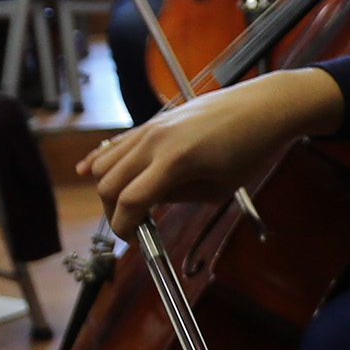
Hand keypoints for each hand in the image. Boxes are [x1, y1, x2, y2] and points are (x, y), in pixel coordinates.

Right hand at [82, 71, 334, 235]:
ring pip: (105, 162)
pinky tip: (86, 172)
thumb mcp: (219, 188)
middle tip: (133, 228)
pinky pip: (115, 142)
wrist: (263, 107)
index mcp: (175, 161)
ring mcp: (152, 127)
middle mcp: (155, 141)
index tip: (136, 242)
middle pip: (108, 184)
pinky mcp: (154, 121)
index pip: (130, 202)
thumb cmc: (250, 148)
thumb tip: (149, 203)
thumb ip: (179, 197)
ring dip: (106, 189)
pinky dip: (100, 160)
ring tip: (125, 206)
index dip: (126, 229)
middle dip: (113, 213)